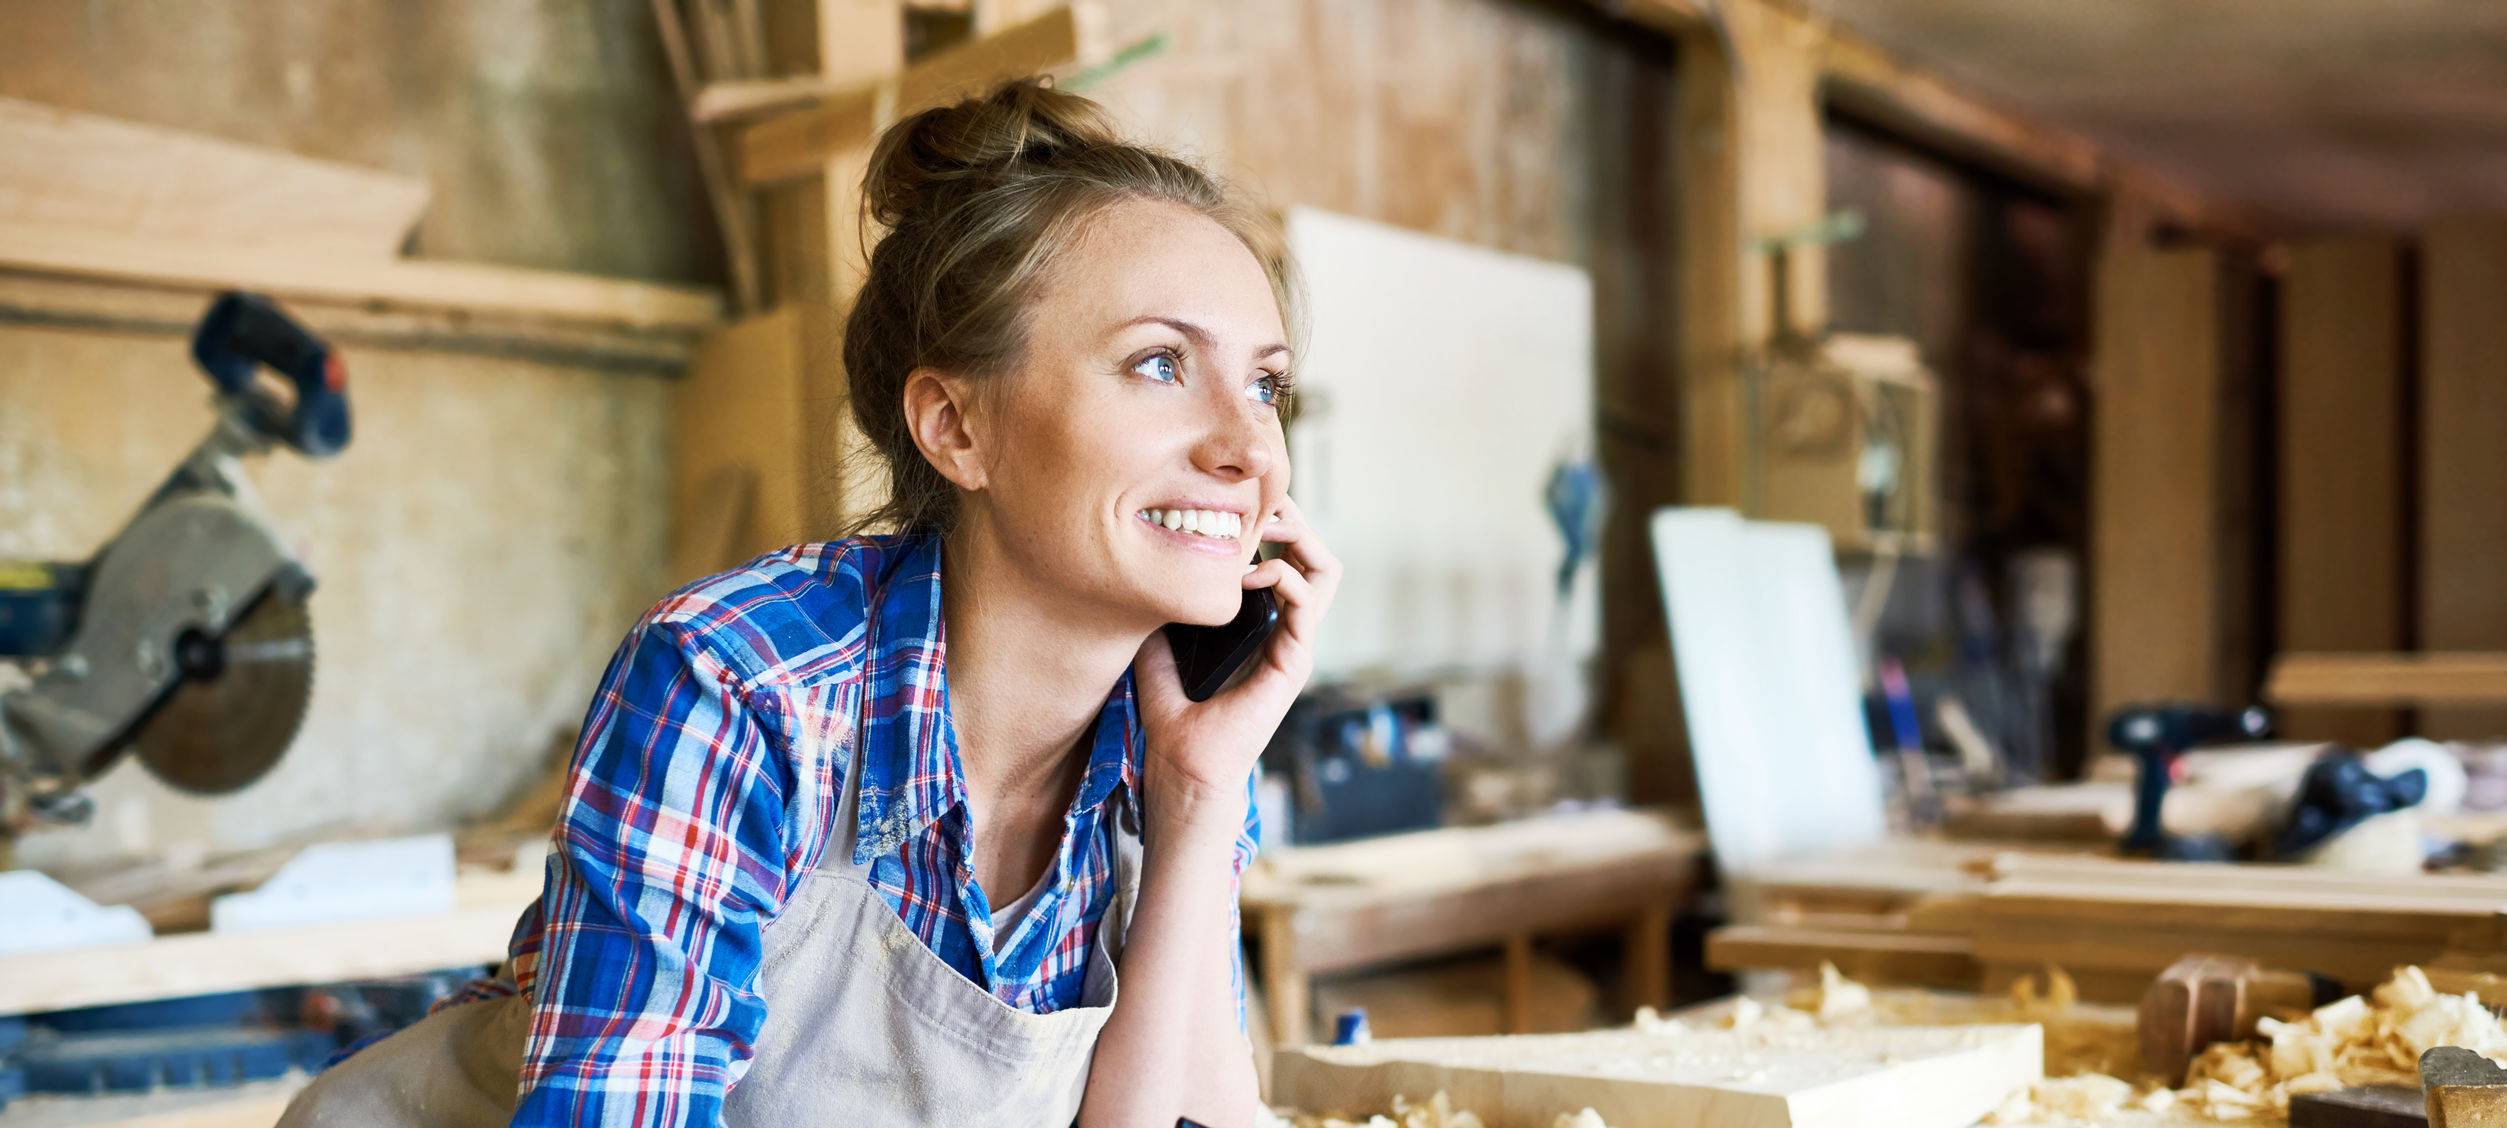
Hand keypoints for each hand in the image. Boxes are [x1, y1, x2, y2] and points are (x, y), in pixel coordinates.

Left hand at [1134, 496, 1340, 820]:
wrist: (1183, 766)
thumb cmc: (1173, 717)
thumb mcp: (1158, 645)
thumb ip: (1163, 611)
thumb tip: (1144, 572)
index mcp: (1261, 624)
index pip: (1286, 559)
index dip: (1271, 525)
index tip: (1237, 504)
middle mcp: (1285, 630)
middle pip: (1314, 556)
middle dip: (1294, 520)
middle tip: (1260, 504)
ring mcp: (1294, 645)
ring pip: (1326, 573)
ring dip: (1301, 540)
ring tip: (1267, 527)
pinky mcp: (1293, 662)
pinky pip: (1308, 604)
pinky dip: (1286, 576)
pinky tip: (1255, 572)